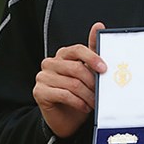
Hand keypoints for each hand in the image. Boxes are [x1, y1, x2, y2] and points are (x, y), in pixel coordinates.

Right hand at [33, 22, 106, 137]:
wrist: (66, 118)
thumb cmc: (79, 93)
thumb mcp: (88, 72)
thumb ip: (93, 52)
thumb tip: (99, 25)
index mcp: (63, 54)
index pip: (77, 50)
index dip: (92, 58)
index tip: (104, 69)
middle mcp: (50, 63)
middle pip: (76, 68)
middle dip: (92, 82)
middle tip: (101, 92)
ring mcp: (42, 77)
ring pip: (72, 83)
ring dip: (87, 95)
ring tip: (94, 102)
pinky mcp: (39, 91)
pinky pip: (63, 94)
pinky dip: (78, 102)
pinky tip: (84, 106)